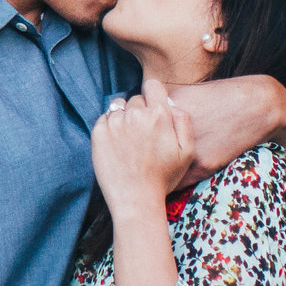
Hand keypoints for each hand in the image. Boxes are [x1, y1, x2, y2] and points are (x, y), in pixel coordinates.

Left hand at [90, 72, 197, 211]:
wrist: (135, 200)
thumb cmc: (163, 177)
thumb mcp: (187, 151)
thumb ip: (183, 121)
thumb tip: (170, 103)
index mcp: (159, 115)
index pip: (152, 85)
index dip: (154, 96)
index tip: (153, 109)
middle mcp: (135, 115)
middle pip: (136, 99)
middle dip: (140, 112)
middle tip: (143, 136)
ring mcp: (115, 123)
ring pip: (119, 108)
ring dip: (124, 119)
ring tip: (130, 143)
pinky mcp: (98, 132)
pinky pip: (104, 119)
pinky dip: (109, 127)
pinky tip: (117, 146)